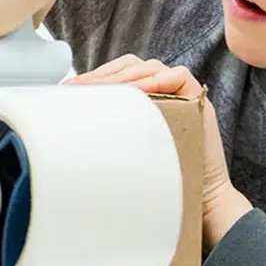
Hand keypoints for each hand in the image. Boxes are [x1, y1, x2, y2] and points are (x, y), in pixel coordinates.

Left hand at [70, 55, 250, 248]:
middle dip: (104, 75)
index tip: (67, 90)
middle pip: (130, 67)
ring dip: (126, 77)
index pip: (115, 74)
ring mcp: (179, 92)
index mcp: (140, 97)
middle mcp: (159, 90)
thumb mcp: (124, 148)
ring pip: (150, 68)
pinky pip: (180, 76)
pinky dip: (160, 80)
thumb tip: (67, 125)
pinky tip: (140, 91)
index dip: (92, 77)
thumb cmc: (159, 177)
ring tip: (107, 92)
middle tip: (81, 90)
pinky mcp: (197, 99)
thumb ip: (107, 131)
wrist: (195, 198)